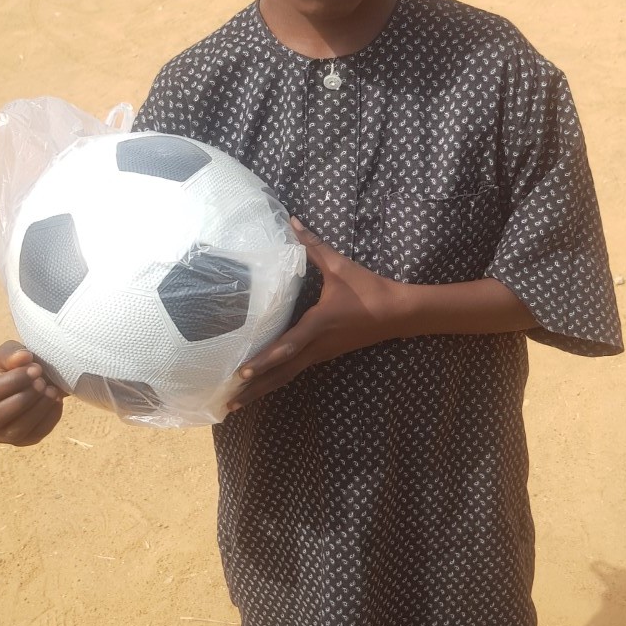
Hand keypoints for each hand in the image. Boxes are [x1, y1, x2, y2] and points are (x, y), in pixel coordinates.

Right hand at [0, 340, 64, 446]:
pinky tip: (56, 401)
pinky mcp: (20, 441)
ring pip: (14, 432)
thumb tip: (23, 358)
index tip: (35, 369)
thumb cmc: (14, 365)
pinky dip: (48, 419)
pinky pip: (33, 436)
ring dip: (37, 411)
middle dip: (22, 400)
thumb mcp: (10, 352)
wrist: (33, 379)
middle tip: (42, 383)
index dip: (11, 382)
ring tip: (52, 391)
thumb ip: (12, 353)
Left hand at [228, 220, 406, 409]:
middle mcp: (317, 346)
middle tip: (228, 403)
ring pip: (287, 376)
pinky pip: (295, 371)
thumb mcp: (340, 267)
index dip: (264, 360)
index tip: (242, 373)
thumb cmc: (369, 290)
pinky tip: (261, 386)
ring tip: (236, 404)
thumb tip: (292, 222)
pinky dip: (276, 379)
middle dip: (254, 389)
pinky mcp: (324, 355)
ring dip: (262, 390)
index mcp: (318, 326)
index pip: (287, 347)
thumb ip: (313, 246)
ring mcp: (321, 354)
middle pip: (281, 373)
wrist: (398, 313)